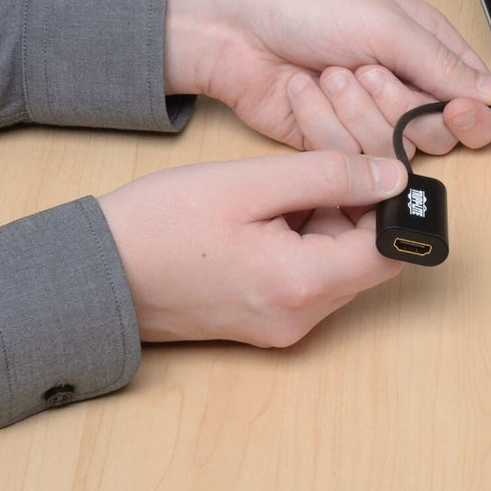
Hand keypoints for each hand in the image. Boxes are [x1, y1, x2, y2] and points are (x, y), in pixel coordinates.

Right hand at [98, 151, 407, 346]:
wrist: (96, 271)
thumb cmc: (161, 223)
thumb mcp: (249, 183)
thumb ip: (329, 175)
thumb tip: (394, 176)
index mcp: (302, 286)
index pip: (389, 251)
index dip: (389, 206)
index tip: (365, 167)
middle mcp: (301, 318)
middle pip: (365, 257)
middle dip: (353, 207)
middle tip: (312, 169)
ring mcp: (283, 323)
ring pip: (337, 263)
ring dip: (326, 220)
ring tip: (276, 189)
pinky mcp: (266, 317)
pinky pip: (308, 274)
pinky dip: (303, 238)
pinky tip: (266, 211)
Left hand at [163, 0, 490, 157]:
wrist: (236, 31)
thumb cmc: (307, 7)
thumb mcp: (385, 25)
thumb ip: (442, 66)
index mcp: (425, 48)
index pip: (473, 95)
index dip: (472, 112)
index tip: (458, 110)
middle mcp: (403, 87)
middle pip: (440, 133)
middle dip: (403, 107)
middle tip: (370, 74)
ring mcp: (369, 118)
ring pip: (396, 149)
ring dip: (360, 113)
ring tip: (331, 75)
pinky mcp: (336, 143)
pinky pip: (353, 156)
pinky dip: (329, 126)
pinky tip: (308, 93)